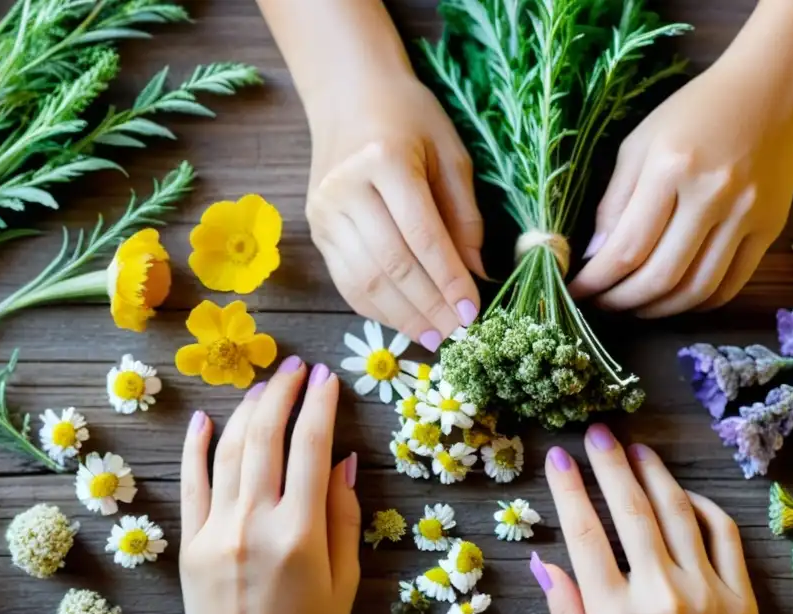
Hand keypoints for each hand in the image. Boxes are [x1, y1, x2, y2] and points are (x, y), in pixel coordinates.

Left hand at [175, 357, 360, 613]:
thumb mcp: (346, 582)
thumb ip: (345, 517)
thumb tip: (342, 461)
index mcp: (300, 534)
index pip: (310, 448)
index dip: (321, 405)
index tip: (328, 377)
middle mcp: (254, 524)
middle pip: (266, 437)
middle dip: (283, 393)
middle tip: (297, 366)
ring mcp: (215, 533)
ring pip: (228, 452)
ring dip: (247, 410)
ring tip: (265, 384)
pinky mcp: (189, 546)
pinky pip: (191, 484)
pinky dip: (196, 447)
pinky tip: (205, 419)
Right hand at [306, 63, 483, 351]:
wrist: (349, 97)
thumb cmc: (410, 120)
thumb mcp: (451, 154)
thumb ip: (465, 215)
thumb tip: (476, 274)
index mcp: (385, 159)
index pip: (422, 235)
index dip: (448, 279)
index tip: (472, 312)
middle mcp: (347, 187)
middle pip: (391, 264)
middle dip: (428, 305)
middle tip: (457, 334)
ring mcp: (325, 211)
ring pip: (365, 280)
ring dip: (403, 316)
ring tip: (435, 337)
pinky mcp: (317, 229)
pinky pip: (347, 281)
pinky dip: (378, 309)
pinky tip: (405, 322)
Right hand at [533, 425, 780, 613]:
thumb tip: (542, 562)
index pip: (585, 536)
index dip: (569, 490)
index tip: (558, 458)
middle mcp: (661, 596)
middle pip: (631, 511)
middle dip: (610, 465)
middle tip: (597, 434)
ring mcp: (707, 593)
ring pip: (677, 514)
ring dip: (655, 474)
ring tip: (637, 449)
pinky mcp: (742, 597)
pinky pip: (723, 535)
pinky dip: (704, 506)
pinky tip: (685, 492)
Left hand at [568, 59, 792, 316]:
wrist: (771, 91)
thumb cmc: (695, 113)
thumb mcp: (639, 143)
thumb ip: (614, 202)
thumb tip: (596, 257)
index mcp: (671, 167)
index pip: (626, 247)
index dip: (596, 281)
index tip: (577, 293)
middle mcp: (712, 195)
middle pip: (660, 276)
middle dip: (622, 302)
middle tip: (602, 305)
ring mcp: (746, 215)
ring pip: (696, 290)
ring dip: (659, 310)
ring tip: (635, 307)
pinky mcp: (770, 228)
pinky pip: (731, 284)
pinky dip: (699, 302)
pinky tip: (676, 298)